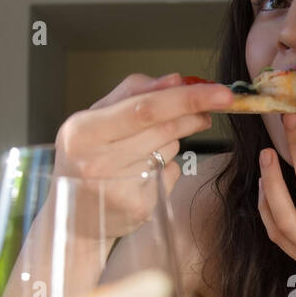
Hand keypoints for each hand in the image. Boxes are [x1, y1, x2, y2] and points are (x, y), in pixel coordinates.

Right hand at [53, 72, 232, 238]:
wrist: (75, 216)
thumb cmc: (86, 156)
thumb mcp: (94, 118)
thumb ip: (132, 93)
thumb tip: (175, 80)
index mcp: (83, 132)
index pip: (146, 109)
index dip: (187, 98)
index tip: (220, 93)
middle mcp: (99, 162)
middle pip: (164, 129)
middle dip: (192, 115)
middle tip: (206, 111)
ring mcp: (120, 188)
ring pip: (170, 149)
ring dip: (172, 140)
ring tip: (147, 146)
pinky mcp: (140, 208)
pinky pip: (171, 173)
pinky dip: (167, 166)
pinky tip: (144, 172)